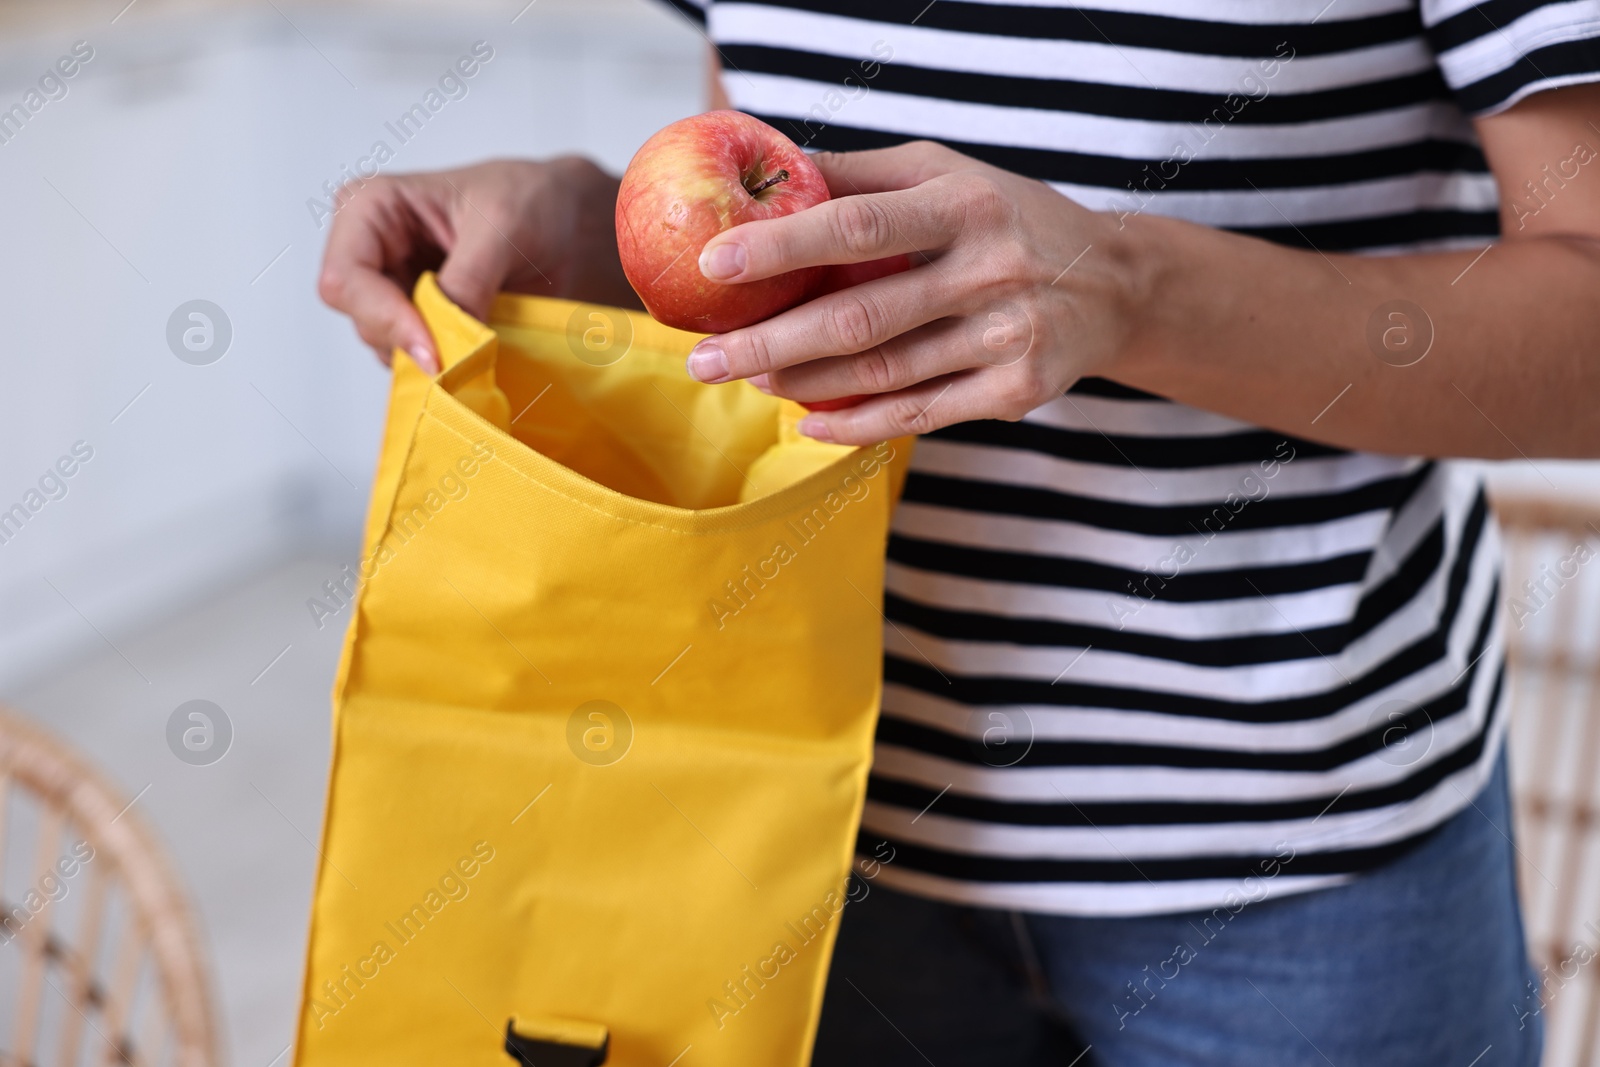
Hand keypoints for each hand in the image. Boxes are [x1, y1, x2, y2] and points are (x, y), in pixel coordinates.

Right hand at [317, 157, 635, 372]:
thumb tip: (446, 341)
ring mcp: (392, 289)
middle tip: (466, 356)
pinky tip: (480, 352)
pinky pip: (416, 357)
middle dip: (411, 343)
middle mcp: (369, 250)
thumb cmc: (532, 201)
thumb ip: (468, 281)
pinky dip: (447, 364)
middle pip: (362, 319)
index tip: (434, 353)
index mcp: (370, 207)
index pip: (346, 279)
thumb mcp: (503, 229)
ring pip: (387, 346)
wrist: (568, 221)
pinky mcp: (419, 320)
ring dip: (433, 356)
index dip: (385, 320)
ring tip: (483, 345)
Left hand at [685, 141, 1143, 443]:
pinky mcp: (1016, 391)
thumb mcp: (946, 173)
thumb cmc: (1007, 218)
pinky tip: (808, 423)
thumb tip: (769, 173)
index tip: (712, 265)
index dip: (781, 246)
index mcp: (964, 205)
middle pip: (858, 318)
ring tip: (748, 381)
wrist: (1115, 283)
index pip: (855, 226)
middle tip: (704, 359)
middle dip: (769, 343)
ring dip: (803, 384)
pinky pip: (919, 417)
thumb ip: (860, 175)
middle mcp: (989, 270)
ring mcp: (1006, 337)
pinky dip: (856, 426)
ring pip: (882, 375)